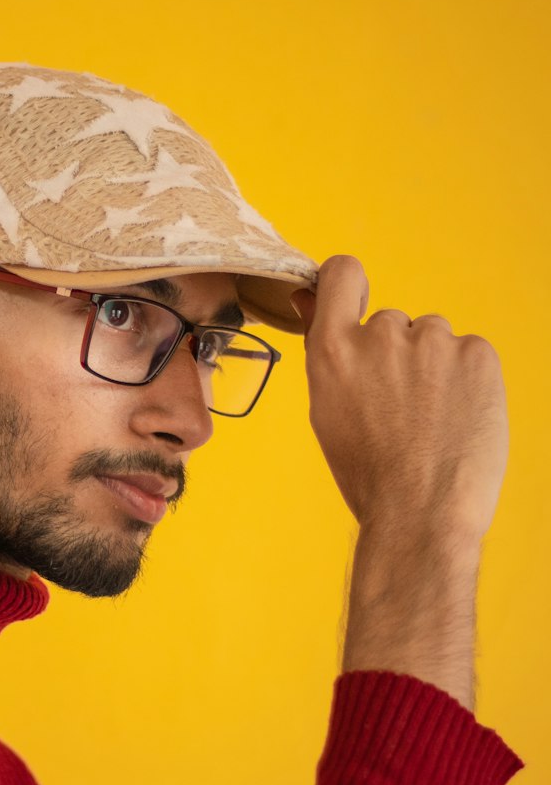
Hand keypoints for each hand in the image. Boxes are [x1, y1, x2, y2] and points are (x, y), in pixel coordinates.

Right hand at [290, 255, 508, 708]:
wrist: (420, 511)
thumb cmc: (368, 472)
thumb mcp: (326, 409)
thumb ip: (324, 351)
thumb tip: (309, 297)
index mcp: (332, 350)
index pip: (341, 274)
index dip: (349, 286)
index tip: (355, 304)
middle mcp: (380, 335)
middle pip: (391, 323)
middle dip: (396, 354)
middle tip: (400, 407)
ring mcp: (432, 342)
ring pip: (432, 339)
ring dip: (433, 367)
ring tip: (431, 419)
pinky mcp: (477, 354)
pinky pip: (469, 353)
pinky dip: (466, 380)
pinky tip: (456, 417)